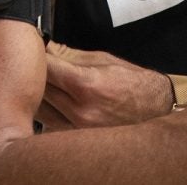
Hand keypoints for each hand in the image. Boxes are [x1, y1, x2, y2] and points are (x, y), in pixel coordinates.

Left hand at [37, 42, 172, 130]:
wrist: (153, 107)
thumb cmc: (130, 81)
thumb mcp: (102, 59)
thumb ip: (70, 55)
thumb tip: (46, 47)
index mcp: (86, 85)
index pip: (47, 69)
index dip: (37, 57)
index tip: (33, 49)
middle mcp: (80, 111)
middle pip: (41, 89)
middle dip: (37, 74)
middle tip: (35, 63)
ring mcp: (77, 129)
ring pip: (41, 109)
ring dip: (39, 93)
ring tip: (43, 81)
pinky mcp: (77, 139)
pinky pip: (51, 123)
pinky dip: (48, 110)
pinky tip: (53, 100)